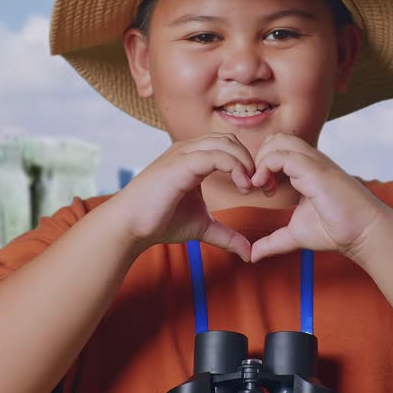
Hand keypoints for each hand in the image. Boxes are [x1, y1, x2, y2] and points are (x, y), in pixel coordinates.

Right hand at [112, 133, 262, 261]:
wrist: (130, 226)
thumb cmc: (159, 222)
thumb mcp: (202, 227)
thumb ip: (226, 235)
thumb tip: (248, 253)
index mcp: (192, 158)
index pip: (228, 147)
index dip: (248, 163)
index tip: (260, 189)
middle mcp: (188, 150)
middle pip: (231, 140)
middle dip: (252, 161)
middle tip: (262, 187)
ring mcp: (183, 153)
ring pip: (225, 143)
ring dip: (245, 163)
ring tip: (250, 187)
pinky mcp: (181, 163)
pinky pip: (216, 155)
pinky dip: (234, 167)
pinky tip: (241, 186)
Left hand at [247, 134, 389, 262]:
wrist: (361, 232)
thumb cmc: (336, 230)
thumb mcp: (295, 235)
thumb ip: (273, 241)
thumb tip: (253, 255)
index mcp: (307, 170)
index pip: (278, 150)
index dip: (262, 165)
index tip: (260, 190)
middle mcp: (310, 161)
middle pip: (275, 139)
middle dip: (259, 158)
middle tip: (258, 186)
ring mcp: (314, 162)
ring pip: (278, 141)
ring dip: (262, 160)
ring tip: (261, 185)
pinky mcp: (314, 169)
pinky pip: (282, 155)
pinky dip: (266, 167)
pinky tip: (267, 188)